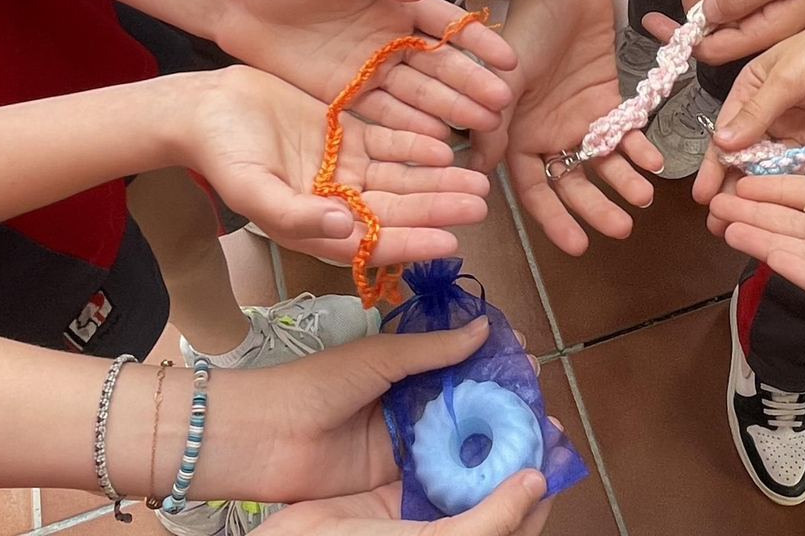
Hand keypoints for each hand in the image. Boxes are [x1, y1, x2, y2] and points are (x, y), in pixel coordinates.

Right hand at [175, 66, 489, 261]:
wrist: (204, 107)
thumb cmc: (219, 153)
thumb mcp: (251, 187)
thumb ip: (295, 213)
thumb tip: (342, 228)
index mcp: (313, 227)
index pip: (372, 242)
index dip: (412, 243)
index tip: (450, 244)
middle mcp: (334, 202)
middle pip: (397, 209)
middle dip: (438, 209)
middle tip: (481, 205)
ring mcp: (342, 167)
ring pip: (400, 177)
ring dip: (437, 180)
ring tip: (477, 180)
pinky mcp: (345, 134)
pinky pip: (389, 142)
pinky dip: (416, 145)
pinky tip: (446, 146)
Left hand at [214, 0, 517, 136]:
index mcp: (395, 2)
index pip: (446, 23)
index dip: (477, 41)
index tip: (508, 58)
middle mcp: (391, 38)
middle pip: (440, 65)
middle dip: (473, 83)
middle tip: (502, 103)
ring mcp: (371, 69)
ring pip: (420, 92)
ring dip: (451, 108)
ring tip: (483, 125)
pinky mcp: (347, 94)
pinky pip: (385, 113)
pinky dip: (411, 125)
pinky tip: (438, 138)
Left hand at [229, 317, 553, 526]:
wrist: (267, 437)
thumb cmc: (317, 384)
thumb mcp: (379, 355)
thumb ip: (432, 347)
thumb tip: (484, 328)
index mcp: (400, 362)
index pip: (455, 354)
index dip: (489, 353)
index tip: (524, 350)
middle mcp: (407, 399)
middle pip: (463, 396)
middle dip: (500, 393)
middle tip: (537, 391)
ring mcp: (404, 439)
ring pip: (457, 433)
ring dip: (490, 430)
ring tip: (532, 425)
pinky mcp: (397, 477)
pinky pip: (439, 469)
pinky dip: (468, 466)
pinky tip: (502, 463)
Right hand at [488, 0, 661, 253]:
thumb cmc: (525, 31)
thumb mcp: (503, 81)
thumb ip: (495, 126)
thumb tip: (475, 172)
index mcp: (516, 135)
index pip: (534, 189)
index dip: (552, 219)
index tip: (575, 246)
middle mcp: (547, 133)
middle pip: (572, 183)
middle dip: (595, 208)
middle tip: (620, 230)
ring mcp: (578, 118)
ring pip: (603, 163)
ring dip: (622, 182)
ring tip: (642, 197)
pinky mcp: (607, 99)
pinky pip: (625, 133)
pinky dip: (639, 147)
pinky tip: (652, 160)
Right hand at [692, 0, 804, 205]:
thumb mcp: (785, 78)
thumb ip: (755, 113)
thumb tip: (722, 145)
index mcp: (750, 90)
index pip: (726, 133)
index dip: (714, 165)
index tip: (704, 195)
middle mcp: (768, 113)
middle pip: (746, 156)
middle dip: (733, 187)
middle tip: (721, 219)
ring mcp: (795, 130)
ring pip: (772, 168)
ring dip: (761, 193)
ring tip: (749, 222)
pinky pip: (803, 169)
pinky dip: (794, 186)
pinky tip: (784, 209)